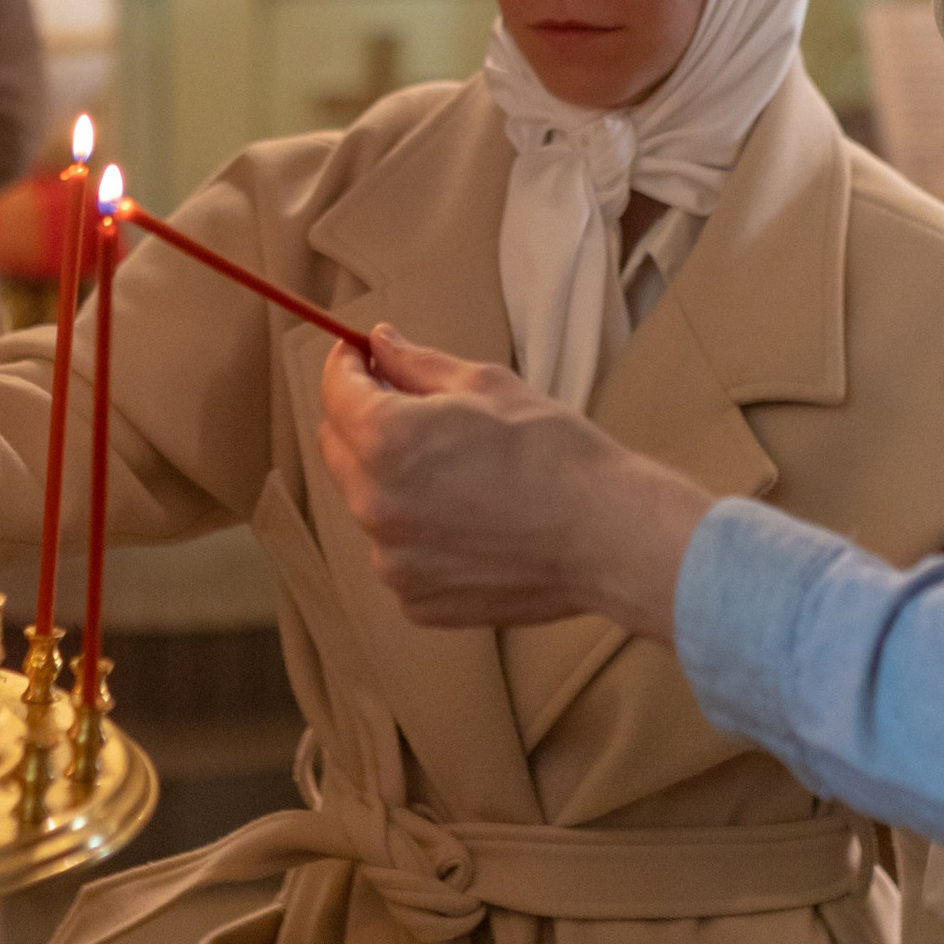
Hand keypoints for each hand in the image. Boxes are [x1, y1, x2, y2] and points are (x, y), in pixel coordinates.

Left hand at [319, 329, 711, 636]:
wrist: (607, 535)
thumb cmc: (555, 452)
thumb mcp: (487, 386)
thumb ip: (417, 365)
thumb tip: (379, 343)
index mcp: (387, 442)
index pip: (336, 392)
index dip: (346, 366)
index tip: (361, 355)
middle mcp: (375, 506)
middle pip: (339, 449)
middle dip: (363, 421)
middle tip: (411, 406)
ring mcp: (393, 561)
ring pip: (369, 504)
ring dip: (392, 480)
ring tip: (458, 474)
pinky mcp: (417, 600)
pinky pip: (399, 553)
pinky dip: (419, 532)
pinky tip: (470, 521)